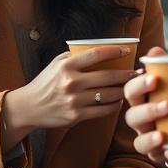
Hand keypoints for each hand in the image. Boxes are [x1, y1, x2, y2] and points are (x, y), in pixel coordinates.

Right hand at [2, 45, 136, 148]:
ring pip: (109, 95)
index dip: (115, 51)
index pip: (96, 54)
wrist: (28, 107)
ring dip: (124, 90)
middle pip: (108, 76)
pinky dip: (114, 105)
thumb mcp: (56, 64)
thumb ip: (76, 56)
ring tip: (133, 87)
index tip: (128, 51)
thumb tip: (102, 51)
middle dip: (127, 74)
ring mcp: (74, 100)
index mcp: (67, 65)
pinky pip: (103, 110)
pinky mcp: (76, 116)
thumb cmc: (45, 83)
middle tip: (139, 72)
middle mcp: (71, 82)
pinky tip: (119, 100)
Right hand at [123, 46, 167, 164]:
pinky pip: (149, 154)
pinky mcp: (155, 153)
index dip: (139, 84)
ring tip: (163, 133)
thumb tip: (155, 50)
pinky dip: (155, 151)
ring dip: (149, 135)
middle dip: (147, 110)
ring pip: (138, 137)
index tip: (155, 78)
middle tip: (167, 104)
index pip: (132, 90)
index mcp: (142, 99)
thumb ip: (167, 69)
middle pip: (132, 115)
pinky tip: (165, 146)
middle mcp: (140, 118)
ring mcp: (146, 136)